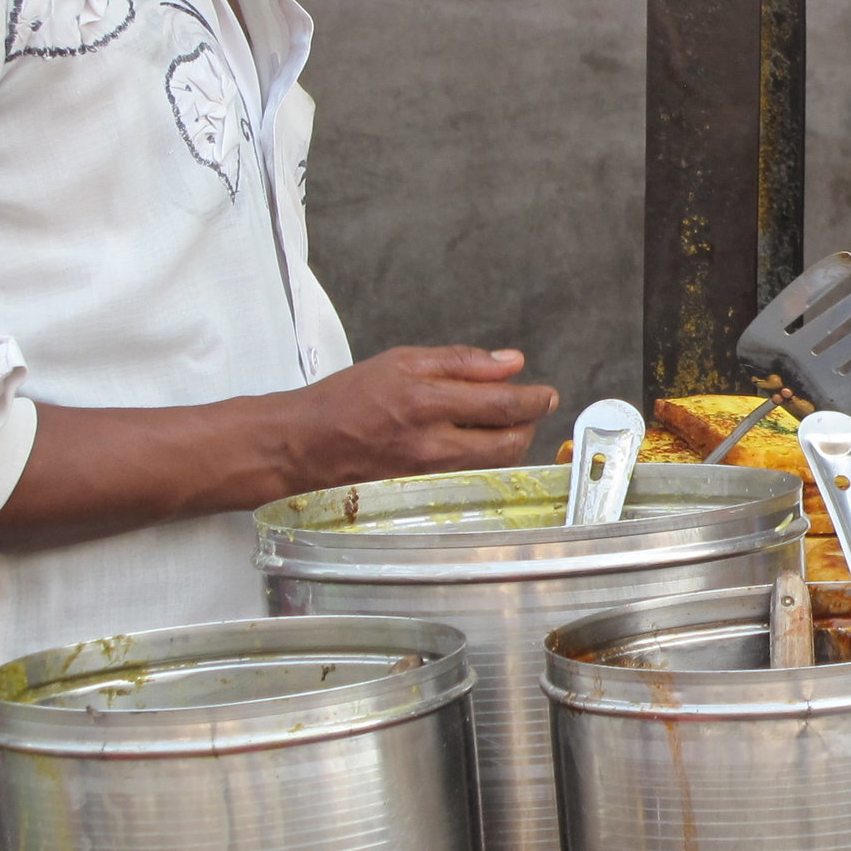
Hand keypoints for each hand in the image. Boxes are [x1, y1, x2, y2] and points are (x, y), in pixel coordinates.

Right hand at [269, 346, 558, 490]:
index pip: (503, 404)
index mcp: (427, 401)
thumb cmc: (347, 397)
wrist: (303, 444)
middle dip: (529, 425)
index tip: (547, 394)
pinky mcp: (427, 488)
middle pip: (509, 442)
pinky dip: (486, 458)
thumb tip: (512, 363)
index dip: (534, 400)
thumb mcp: (402, 361)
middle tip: (532, 408)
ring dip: (511, 442)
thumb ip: (461, 362)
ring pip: (496, 463)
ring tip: (505, 422)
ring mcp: (431, 471)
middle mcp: (433, 442)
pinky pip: (474, 474)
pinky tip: (478, 442)